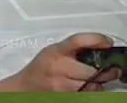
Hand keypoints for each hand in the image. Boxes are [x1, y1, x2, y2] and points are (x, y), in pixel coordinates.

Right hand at [0, 33, 117, 91]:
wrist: (25, 87)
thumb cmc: (40, 68)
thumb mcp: (52, 51)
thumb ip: (71, 48)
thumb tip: (99, 46)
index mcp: (55, 51)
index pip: (77, 41)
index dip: (95, 39)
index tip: (107, 42)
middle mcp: (58, 67)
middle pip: (91, 69)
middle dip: (104, 71)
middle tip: (112, 69)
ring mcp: (62, 84)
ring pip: (92, 85)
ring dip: (97, 83)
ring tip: (94, 79)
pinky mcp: (65, 96)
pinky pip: (87, 94)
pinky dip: (90, 91)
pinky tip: (85, 86)